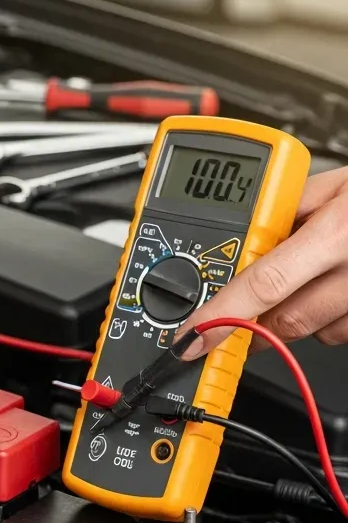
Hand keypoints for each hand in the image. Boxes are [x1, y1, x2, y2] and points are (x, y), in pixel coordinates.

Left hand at [183, 165, 347, 356]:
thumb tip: (241, 232)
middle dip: (256, 316)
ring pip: (312, 332)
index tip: (189, 339)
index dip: (219, 317)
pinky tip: (343, 287)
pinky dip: (332, 318)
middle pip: (281, 321)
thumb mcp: (342, 184)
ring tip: (316, 275)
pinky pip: (342, 333)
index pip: (261, 286)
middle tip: (252, 296)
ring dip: (298, 315)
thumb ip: (288, 207)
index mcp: (338, 231)